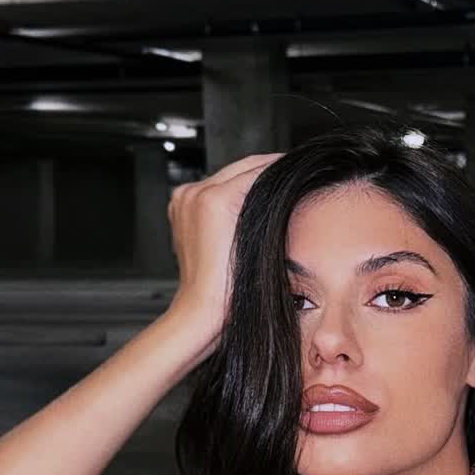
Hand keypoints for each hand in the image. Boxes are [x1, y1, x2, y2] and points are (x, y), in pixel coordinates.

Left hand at [166, 152, 283, 341]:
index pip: (256, 170)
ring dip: (245, 178)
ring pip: (224, 176)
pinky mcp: (179, 208)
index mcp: (214, 198)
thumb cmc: (231, 287)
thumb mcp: (260, 240)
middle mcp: (194, 194)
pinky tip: (244, 201)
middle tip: (286, 171)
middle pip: (238, 168)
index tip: (295, 166)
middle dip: (263, 170)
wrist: (203, 308)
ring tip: (269, 186)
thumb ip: (267, 203)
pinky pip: (209, 189)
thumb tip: (280, 182)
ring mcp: (183, 200)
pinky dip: (226, 191)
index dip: (280, 167)